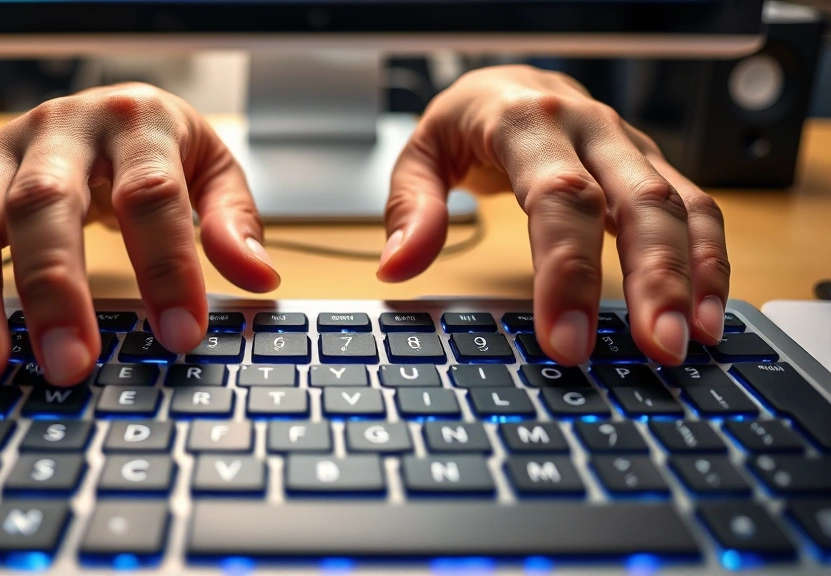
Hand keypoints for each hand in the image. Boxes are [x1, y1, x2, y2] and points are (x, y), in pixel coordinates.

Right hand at [0, 83, 279, 385]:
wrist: (108, 106)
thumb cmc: (161, 144)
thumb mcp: (212, 168)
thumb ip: (234, 219)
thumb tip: (258, 277)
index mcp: (134, 122)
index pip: (150, 194)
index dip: (166, 265)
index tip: (180, 335)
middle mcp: (58, 133)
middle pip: (45, 205)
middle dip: (55, 288)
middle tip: (70, 364)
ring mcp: (0, 158)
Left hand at [378, 65, 729, 365]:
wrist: (511, 79)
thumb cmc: (467, 121)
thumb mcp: (423, 154)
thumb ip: (410, 208)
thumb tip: (398, 266)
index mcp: (526, 121)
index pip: (559, 198)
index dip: (566, 271)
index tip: (566, 340)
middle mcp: (589, 128)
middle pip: (637, 199)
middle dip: (654, 278)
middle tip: (658, 347)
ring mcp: (628, 145)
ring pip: (679, 203)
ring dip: (695, 273)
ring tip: (694, 339)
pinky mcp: (651, 165)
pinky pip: (695, 207)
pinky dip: (709, 258)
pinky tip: (709, 311)